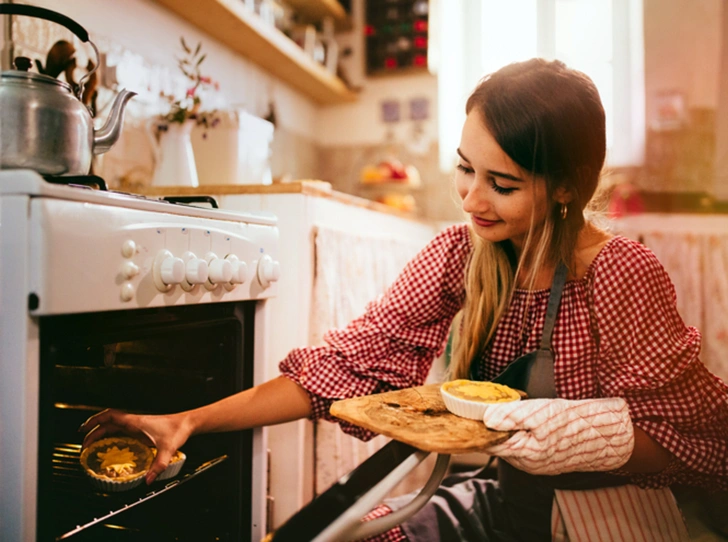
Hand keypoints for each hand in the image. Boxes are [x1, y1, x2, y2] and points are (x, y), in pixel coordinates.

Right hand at [79, 409, 191, 484]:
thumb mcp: (168, 449)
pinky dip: (111, 435)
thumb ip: (158, 465)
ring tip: (91, 444)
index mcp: (136, 422)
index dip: (94, 422)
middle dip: (93, 431)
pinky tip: (109, 445)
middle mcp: (134, 422)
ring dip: (101, 432)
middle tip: (84, 444)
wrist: (186, 423)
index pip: (110, 417)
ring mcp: (137, 425)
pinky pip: (121, 430)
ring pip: (113, 425)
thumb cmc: (177, 430)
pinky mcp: (141, 429)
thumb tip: (148, 479)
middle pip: (107, 422)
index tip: (83, 429)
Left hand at [483, 398, 633, 474]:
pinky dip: (520, 436)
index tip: (468, 413)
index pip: (488, 443)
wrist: (608, 436)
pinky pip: (524, 449)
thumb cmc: (575, 421)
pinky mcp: (545, 463)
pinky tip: (526, 424)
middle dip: (491, 428)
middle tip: (490, 407)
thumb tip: (486, 419)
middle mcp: (527, 465)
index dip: (477, 428)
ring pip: (510, 447)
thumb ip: (511, 416)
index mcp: (524, 454)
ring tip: (511, 413)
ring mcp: (537, 466)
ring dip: (506, 432)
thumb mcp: (541, 412)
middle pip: (498, 446)